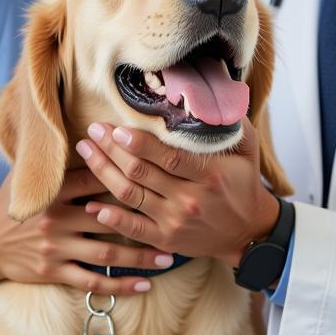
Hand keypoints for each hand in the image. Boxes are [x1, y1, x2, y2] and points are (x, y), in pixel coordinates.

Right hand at [0, 167, 174, 295]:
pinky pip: (93, 281)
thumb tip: (79, 127)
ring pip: (107, 253)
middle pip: (109, 217)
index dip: (126, 174)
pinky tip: (144, 284)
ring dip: (140, 256)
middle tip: (174, 219)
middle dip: (144, 219)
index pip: (96, 178)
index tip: (157, 174)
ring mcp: (56, 247)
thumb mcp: (24, 175)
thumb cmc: (9, 204)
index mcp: (54, 190)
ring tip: (167, 257)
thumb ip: (52, 158)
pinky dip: (120, 285)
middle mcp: (57, 218)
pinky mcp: (54, 272)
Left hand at [76, 119, 280, 267]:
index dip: (139, 144)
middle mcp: (190, 200)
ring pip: (130, 196)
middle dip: (112, 149)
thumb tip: (211, 95)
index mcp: (210, 175)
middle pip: (142, 173)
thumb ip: (232, 123)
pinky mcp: (166, 240)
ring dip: (103, 173)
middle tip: (93, 130)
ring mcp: (176, 222)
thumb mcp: (248, 150)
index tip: (116, 128)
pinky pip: (133, 230)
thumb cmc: (243, 182)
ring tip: (86, 151)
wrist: (249, 232)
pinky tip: (92, 205)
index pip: (169, 158)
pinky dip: (112, 218)